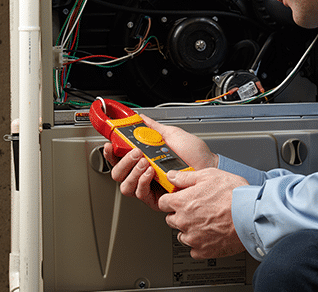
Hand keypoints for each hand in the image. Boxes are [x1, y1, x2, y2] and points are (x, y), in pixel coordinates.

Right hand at [103, 115, 218, 209]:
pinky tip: (150, 172)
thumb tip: (141, 118)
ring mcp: (149, 187)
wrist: (207, 165)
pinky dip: (142, 181)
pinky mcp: (156, 199)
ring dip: (132, 171)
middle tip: (136, 152)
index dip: (110, 153)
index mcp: (144, 159)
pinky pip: (140, 193)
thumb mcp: (171, 134)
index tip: (110, 144)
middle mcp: (143, 174)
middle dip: (123, 161)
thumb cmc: (194, 153)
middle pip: (117, 174)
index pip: (119, 159)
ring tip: (145, 161)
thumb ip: (153, 127)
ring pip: (125, 186)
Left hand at [159, 168, 247, 258]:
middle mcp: (184, 221)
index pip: (163, 203)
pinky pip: (194, 250)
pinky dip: (200, 244)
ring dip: (189, 229)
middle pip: (171, 219)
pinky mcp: (203, 251)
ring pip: (182, 235)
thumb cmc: (234, 195)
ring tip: (205, 222)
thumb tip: (172, 176)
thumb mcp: (209, 175)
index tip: (178, 199)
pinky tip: (210, 235)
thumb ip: (186, 177)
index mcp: (182, 202)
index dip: (171, 199)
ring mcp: (193, 238)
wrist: (251, 216)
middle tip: (196, 209)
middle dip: (180, 214)